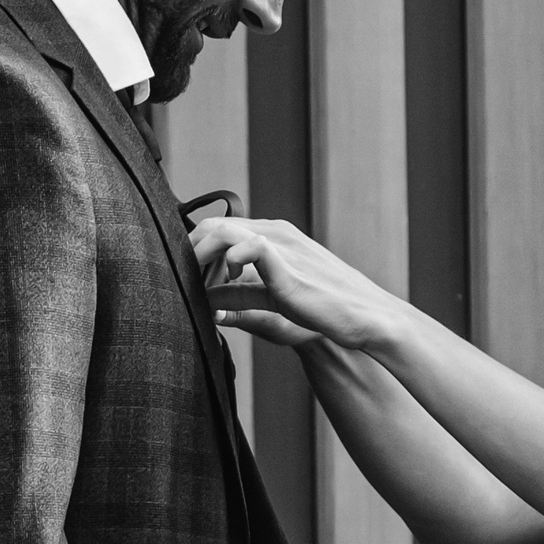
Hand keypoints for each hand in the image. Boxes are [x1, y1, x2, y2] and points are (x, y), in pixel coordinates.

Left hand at [190, 216, 399, 353]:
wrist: (364, 319)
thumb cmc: (322, 312)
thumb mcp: (271, 305)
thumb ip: (239, 301)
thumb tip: (206, 307)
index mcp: (273, 238)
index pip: (220, 229)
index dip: (195, 250)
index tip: (181, 274)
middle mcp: (276, 234)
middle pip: (214, 225)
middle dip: (190, 250)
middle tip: (179, 278)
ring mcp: (283, 245)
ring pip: (224, 231)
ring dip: (200, 255)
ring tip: (192, 282)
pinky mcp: (288, 264)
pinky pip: (250, 247)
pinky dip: (228, 262)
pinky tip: (223, 284)